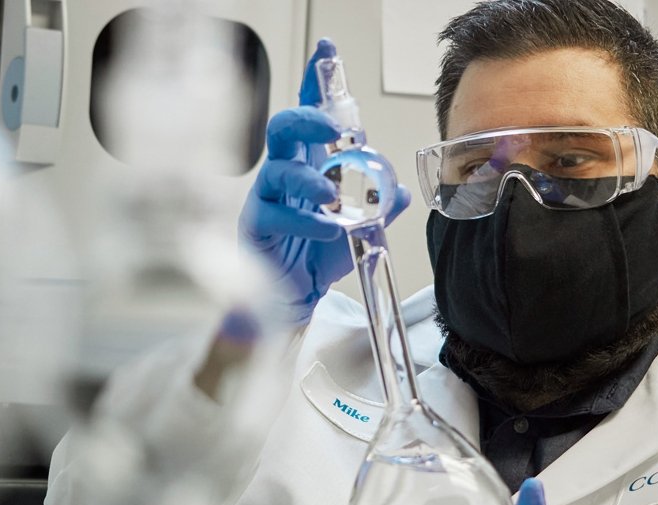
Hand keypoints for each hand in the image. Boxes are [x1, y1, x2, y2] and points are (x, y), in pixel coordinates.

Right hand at [238, 38, 409, 324]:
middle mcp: (285, 173)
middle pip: (284, 127)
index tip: (326, 54)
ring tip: (331, 196)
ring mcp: (268, 197)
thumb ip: (382, 208)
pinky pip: (276, 214)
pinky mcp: (257, 226)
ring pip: (278, 170)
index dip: (315, 83)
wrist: (297, 297)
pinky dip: (305, 221)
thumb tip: (401, 192)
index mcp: (310, 162)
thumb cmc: (316, 255)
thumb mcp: (361, 229)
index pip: (309, 114)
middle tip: (333, 130)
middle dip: (307, 119)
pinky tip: (327, 229)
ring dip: (308, 180)